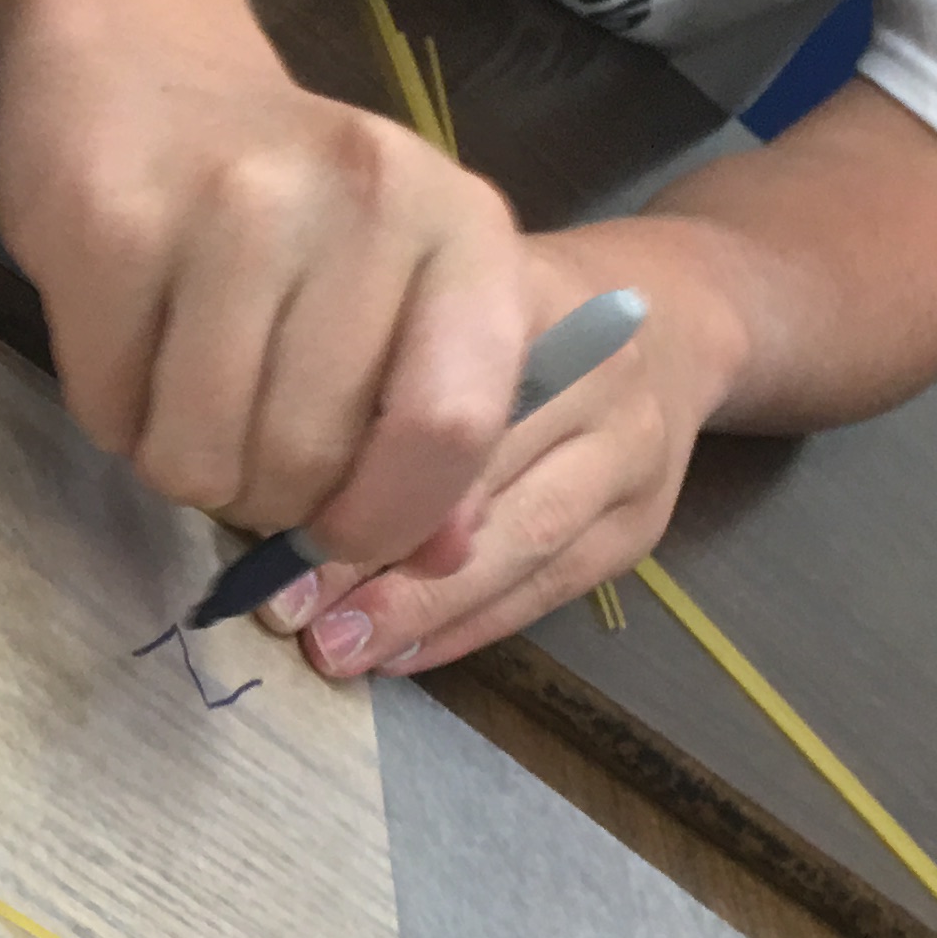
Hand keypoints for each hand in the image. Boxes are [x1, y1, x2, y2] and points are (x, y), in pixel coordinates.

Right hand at [0, 9, 529, 574]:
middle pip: (307, 459)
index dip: (391, 517)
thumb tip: (444, 558)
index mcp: (459, 224)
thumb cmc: (291, 201)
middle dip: (265, 496)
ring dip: (182, 464)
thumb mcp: (399, 288)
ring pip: (199, 456)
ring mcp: (229, 203)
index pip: (450, 424)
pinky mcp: (109, 223)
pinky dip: (113, 415)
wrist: (144, 58)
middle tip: (248, 445)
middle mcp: (359, 198)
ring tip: (186, 394)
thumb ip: (438, 421)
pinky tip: (129, 344)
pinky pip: (108, 413)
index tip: (345, 529)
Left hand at [258, 222, 747, 677]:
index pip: (442, 384)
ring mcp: (634, 443)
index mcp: (519, 285)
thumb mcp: (436, 295)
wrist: (673, 317)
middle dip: (371, 550)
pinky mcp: (646, 518)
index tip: (272, 525)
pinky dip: (470, 627)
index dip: (357, 467)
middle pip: (482, 468)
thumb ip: (369, 371)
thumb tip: (263, 488)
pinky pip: (554, 587)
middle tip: (283, 608)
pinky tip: (399, 651)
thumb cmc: (508, 308)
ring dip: (420, 606)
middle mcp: (595, 359)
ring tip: (335, 647)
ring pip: (524, 539)